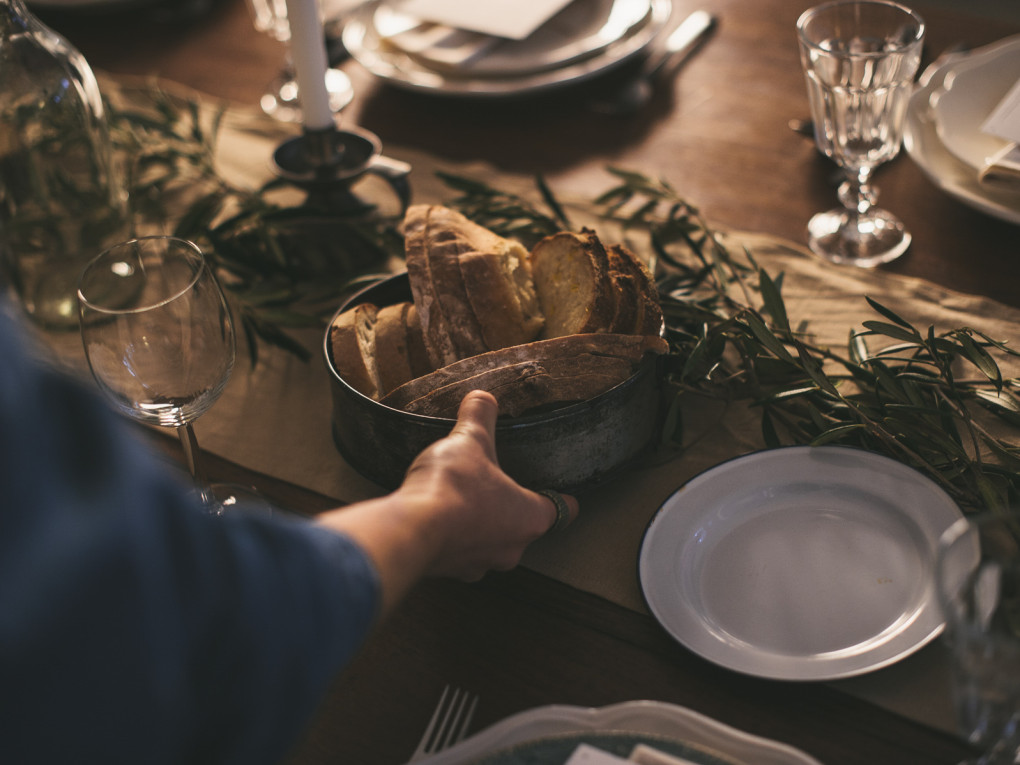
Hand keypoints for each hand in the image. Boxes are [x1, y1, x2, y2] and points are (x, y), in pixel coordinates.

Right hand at [316, 390, 577, 615]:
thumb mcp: (470, 440)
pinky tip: (436, 517)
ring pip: (489, 544)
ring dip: (480, 526)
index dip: (563, 502)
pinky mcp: (448, 571)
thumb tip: (483, 397)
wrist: (411, 530)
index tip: (567, 500)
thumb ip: (479, 416)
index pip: (558, 511)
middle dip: (512, 510)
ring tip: (463, 502)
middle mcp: (510, 549)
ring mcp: (478, 565)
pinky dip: (452, 537)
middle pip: (522, 528)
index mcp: (529, 518)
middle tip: (502, 490)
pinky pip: (457, 552)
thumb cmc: (454, 486)